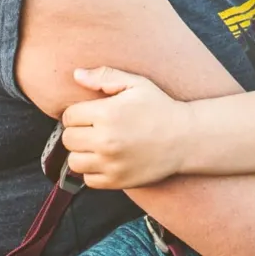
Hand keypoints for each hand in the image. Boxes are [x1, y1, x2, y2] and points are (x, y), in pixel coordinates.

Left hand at [59, 67, 190, 188]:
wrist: (186, 138)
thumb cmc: (160, 108)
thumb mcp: (136, 84)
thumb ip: (105, 76)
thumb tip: (76, 75)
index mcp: (107, 113)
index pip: (69, 116)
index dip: (77, 113)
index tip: (90, 114)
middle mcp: (106, 140)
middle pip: (68, 139)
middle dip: (78, 132)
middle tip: (94, 129)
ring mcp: (111, 163)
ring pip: (74, 161)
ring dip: (82, 153)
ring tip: (97, 145)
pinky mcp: (117, 181)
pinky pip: (88, 180)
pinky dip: (92, 171)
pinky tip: (106, 160)